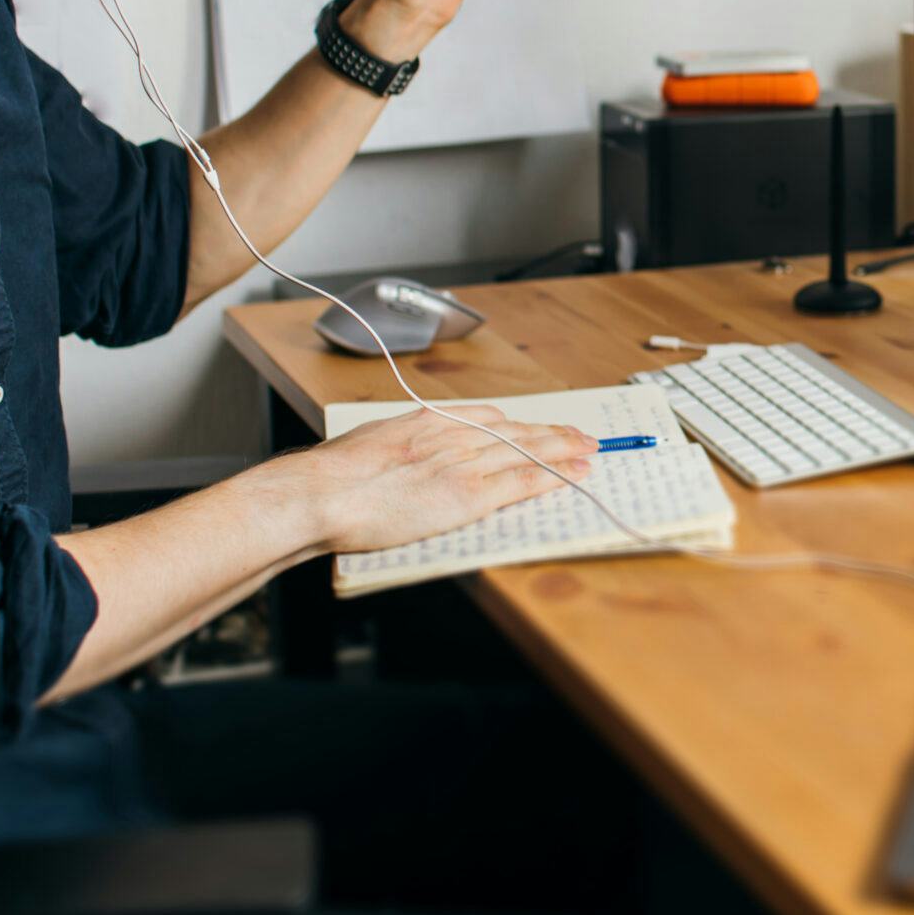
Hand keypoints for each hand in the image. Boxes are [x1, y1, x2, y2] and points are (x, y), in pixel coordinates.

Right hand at [295, 404, 596, 554]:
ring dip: (564, 451)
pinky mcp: (468, 496)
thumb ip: (399, 444)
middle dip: (553, 433)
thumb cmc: (333, 474)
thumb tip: (403, 450)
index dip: (519, 424)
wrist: (323, 492)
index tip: (537, 425)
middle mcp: (454, 436)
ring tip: (590, 449)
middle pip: (516, 430)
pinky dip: (553, 477)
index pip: (488, 418)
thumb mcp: (372, 442)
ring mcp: (463, 465)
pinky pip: (521, 483)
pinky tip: (575, 475)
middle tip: (582, 434)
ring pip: (527, 451)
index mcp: (429, 421)